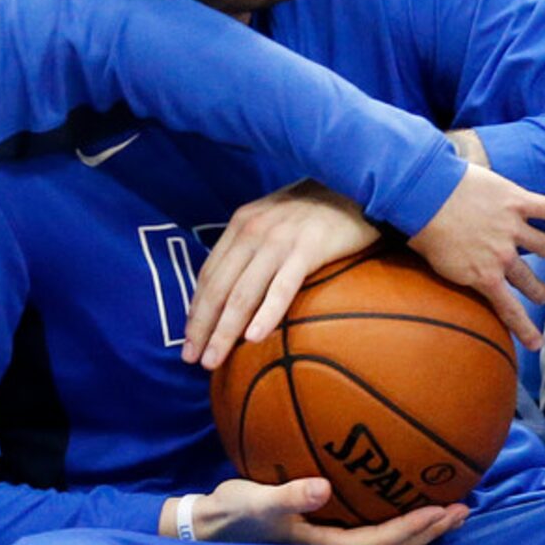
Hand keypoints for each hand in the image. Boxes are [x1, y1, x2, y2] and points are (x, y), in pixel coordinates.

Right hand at [166, 477, 467, 544]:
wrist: (206, 525)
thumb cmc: (230, 515)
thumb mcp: (252, 502)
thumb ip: (285, 497)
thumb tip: (321, 487)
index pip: (380, 543)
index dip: (413, 529)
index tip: (442, 510)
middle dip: (429, 531)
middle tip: (463, 510)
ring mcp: (329, 544)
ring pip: (385, 540)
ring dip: (419, 528)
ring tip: (449, 509)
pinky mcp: (323, 530)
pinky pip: (370, 525)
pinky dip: (395, 515)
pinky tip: (405, 496)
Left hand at [184, 181, 380, 369]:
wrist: (356, 184)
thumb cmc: (315, 210)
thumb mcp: (273, 220)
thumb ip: (252, 247)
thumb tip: (233, 287)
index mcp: (240, 224)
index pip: (209, 275)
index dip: (195, 310)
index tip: (188, 339)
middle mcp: (253, 231)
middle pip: (219, 289)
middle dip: (201, 328)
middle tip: (190, 359)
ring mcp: (279, 240)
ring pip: (243, 294)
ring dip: (224, 331)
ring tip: (213, 360)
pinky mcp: (308, 249)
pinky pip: (282, 288)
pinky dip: (266, 315)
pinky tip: (254, 338)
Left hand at [411, 165, 544, 348]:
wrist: (422, 195)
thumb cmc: (419, 226)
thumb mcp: (431, 263)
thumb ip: (450, 272)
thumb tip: (447, 279)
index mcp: (480, 276)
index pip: (507, 308)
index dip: (524, 328)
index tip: (537, 344)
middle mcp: (501, 257)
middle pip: (528, 279)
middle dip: (538, 290)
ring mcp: (512, 229)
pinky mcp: (518, 202)